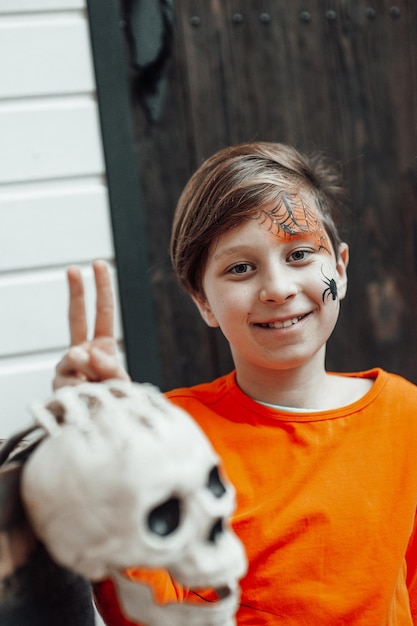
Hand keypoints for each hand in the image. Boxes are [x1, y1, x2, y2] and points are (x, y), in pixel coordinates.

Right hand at [53, 260, 129, 389]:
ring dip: (89, 373)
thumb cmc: (112, 402)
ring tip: (97, 387)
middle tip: (73, 268)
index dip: (102, 289)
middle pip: (77, 317)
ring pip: (73, 357)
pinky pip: (69, 382)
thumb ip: (109, 367)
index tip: (98, 265)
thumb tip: (85, 353)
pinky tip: (86, 397)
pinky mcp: (58, 384)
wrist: (98, 426)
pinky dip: (81, 390)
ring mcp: (67, 366)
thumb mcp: (120, 383)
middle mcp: (82, 351)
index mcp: (102, 345)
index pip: (103, 312)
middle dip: (76, 292)